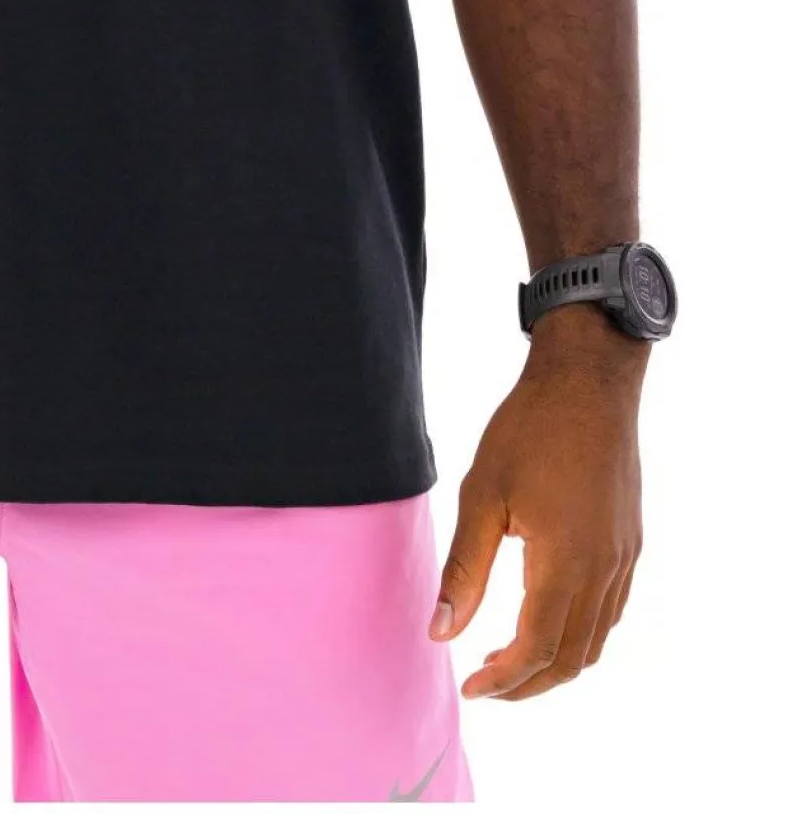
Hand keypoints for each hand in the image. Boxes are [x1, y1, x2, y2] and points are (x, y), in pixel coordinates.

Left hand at [429, 304, 646, 700]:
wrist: (589, 382)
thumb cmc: (529, 430)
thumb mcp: (483, 495)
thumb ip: (465, 569)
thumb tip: (440, 631)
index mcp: (565, 563)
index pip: (536, 649)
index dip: (503, 680)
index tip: (469, 689)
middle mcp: (603, 571)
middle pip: (572, 659)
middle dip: (528, 684)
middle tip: (486, 685)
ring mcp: (623, 559)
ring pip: (597, 640)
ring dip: (556, 663)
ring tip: (511, 660)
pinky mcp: (630, 543)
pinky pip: (611, 611)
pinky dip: (582, 634)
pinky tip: (549, 619)